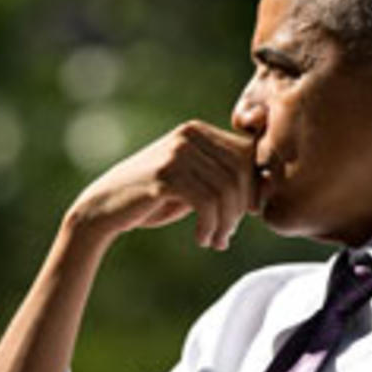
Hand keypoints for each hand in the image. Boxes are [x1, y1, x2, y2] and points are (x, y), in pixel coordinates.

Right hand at [67, 120, 256, 249]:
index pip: (248, 155)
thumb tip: (268, 187)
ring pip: (226, 190)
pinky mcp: (165, 175)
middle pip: (241, 173)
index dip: (254, 188)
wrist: (102, 209)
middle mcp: (189, 135)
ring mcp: (176, 153)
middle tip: (227, 233)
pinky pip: (207, 203)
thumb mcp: (192, 184)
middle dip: (240, 210)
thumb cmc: (151, 200)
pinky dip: (211, 226)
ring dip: (226, 224)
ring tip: (216, 240)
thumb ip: (223, 178)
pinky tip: (202, 239)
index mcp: (198, 131)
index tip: (245, 216)